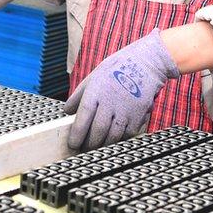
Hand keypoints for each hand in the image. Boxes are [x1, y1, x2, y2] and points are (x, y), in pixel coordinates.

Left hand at [64, 29, 180, 150]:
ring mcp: (126, 109)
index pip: (83, 117)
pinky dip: (120, 139)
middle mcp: (110, 102)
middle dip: (90, 144)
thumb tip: (66, 111)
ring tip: (97, 147)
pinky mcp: (139, 115)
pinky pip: (128, 134)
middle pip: (98, 131)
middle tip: (85, 149)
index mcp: (96, 91)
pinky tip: (114, 139)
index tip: (72, 144)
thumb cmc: (116, 69)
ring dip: (104, 145)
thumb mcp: (93, 77)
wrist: (146, 63)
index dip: (77, 133)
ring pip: (113, 136)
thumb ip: (78, 95)